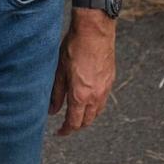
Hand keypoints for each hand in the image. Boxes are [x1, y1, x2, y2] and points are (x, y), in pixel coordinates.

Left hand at [49, 15, 115, 135]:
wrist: (95, 31)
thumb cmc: (74, 47)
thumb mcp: (59, 71)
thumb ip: (56, 93)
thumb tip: (52, 110)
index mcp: (80, 95)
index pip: (74, 123)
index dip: (65, 131)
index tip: (59, 132)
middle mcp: (95, 96)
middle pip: (87, 121)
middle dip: (76, 126)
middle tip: (66, 124)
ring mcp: (105, 88)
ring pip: (97, 112)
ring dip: (87, 116)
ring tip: (76, 113)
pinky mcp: (110, 80)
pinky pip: (103, 100)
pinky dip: (95, 105)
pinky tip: (88, 99)